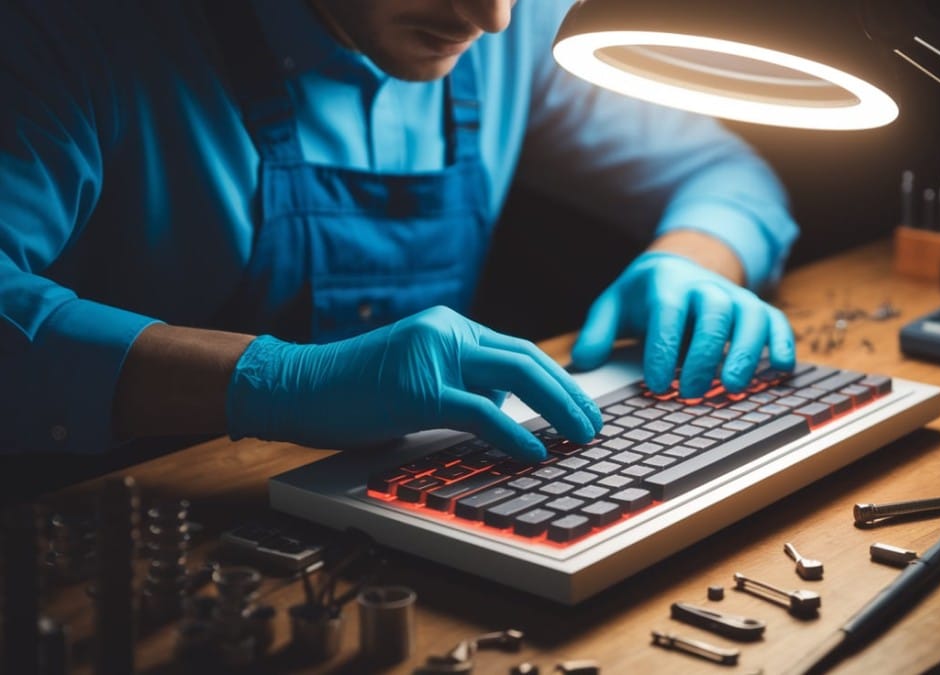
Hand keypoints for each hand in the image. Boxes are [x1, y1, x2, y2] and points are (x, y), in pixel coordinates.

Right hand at [226, 306, 602, 461]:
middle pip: (527, 359)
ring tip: (579, 435)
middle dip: (568, 393)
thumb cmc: (355, 389)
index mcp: (450, 327)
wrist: (297, 386)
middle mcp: (447, 332)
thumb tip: (506, 406)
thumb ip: (462, 382)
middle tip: (594, 423)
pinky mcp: (418, 390)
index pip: (518, 349)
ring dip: (556, 409)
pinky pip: (480, 412)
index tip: (581, 405)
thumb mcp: (419, 376)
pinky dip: (514, 434)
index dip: (557, 378)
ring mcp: (433, 357)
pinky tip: (535, 452)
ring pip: (514, 378)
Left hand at [571, 252, 794, 398]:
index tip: (656, 384)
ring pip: (749, 317)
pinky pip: (776, 322)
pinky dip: (782, 344)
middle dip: (704, 355)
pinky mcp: (757, 309)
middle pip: (712, 314)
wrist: (681, 265)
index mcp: (666, 283)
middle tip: (690, 392)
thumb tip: (583, 364)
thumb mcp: (614, 305)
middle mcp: (705, 286)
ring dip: (745, 352)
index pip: (667, 313)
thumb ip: (597, 332)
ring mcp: (735, 296)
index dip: (663, 349)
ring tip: (732, 387)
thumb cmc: (645, 296)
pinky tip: (780, 372)